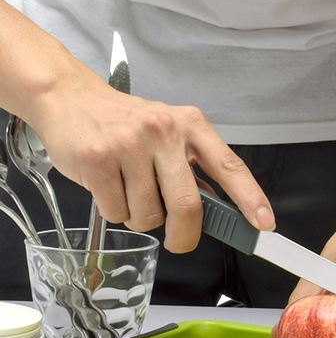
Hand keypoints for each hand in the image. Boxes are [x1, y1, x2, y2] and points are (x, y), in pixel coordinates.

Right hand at [33, 76, 274, 252]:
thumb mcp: (170, 136)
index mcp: (191, 126)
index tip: (265, 223)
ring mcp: (129, 144)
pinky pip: (117, 212)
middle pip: (188, 206)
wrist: (69, 97)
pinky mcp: (98, 159)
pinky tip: (109, 187)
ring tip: (130, 191)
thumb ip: (195, 171)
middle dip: (184, 236)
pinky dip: (115, 211)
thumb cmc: (126, 123)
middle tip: (178, 241)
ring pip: (148, 216)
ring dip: (141, 218)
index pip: (230, 166)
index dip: (250, 198)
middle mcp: (164, 131)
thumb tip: (221, 212)